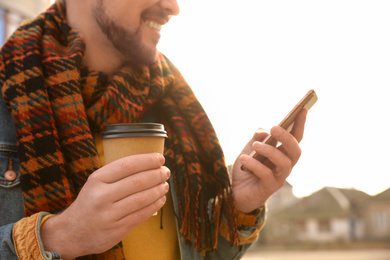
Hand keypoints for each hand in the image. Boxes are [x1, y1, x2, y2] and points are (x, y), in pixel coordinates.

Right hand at [41, 153, 169, 258]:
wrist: (71, 233)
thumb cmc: (90, 202)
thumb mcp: (96, 183)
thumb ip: (117, 174)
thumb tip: (148, 164)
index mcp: (96, 180)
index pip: (127, 165)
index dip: (147, 160)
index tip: (160, 158)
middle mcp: (102, 197)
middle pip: (138, 181)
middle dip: (156, 175)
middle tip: (166, 172)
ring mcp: (109, 215)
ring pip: (142, 199)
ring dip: (158, 190)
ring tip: (165, 185)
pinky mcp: (117, 230)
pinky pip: (141, 215)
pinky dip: (154, 205)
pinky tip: (160, 199)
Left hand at [232, 109, 306, 212]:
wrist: (234, 192)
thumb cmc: (245, 169)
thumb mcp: (248, 149)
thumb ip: (257, 137)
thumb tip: (264, 131)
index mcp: (282, 153)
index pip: (295, 138)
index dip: (300, 124)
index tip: (302, 109)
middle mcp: (284, 165)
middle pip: (295, 150)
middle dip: (287, 138)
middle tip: (274, 128)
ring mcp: (279, 178)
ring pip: (284, 163)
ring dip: (270, 151)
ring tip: (255, 145)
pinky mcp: (269, 188)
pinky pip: (267, 175)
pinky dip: (255, 165)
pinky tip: (244, 159)